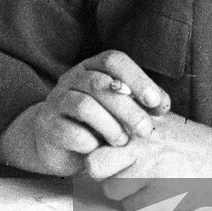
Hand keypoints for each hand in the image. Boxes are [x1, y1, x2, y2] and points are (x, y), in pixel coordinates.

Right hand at [0, 50, 171, 175]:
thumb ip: (140, 102)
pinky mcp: (48, 126)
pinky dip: (90, 142)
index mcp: (91, 67)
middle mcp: (72, 78)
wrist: (54, 142)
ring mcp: (57, 101)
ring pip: (85, 105)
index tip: (156, 102)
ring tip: (123, 142)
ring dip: (110, 126)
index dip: (137, 78)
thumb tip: (163, 104)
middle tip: (146, 130)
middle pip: (101, 84)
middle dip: (129, 109)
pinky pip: (70, 131)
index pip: (114, 60)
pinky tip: (99, 150)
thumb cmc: (95, 123)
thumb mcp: (119, 109)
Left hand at [84, 113, 211, 208]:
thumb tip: (95, 127)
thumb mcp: (160, 119)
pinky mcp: (160, 196)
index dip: (98, 148)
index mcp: (138, 122)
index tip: (108, 153)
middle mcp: (140, 144)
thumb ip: (129, 121)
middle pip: (95, 165)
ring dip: (124, 192)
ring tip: (146, 183)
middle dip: (102, 172)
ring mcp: (150, 171)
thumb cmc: (191, 141)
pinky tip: (158, 196)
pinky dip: (141, 207)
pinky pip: (132, 209)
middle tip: (119, 171)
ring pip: (112, 191)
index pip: (96, 137)